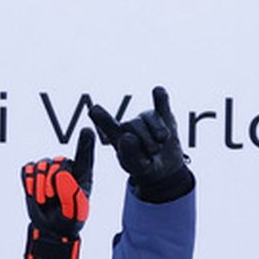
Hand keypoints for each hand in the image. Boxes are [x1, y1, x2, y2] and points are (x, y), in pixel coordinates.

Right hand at [20, 128, 95, 258]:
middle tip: (52, 198)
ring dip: (39, 186)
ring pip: (40, 166)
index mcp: (83, 174)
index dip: (86, 143)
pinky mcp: (33, 174)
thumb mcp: (76, 210)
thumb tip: (60, 173)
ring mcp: (49, 169)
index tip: (87, 130)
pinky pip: (26, 170)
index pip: (85, 156)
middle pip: (57, 161)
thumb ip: (70, 192)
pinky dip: (28, 183)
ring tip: (45, 199)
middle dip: (51, 181)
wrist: (50, 229)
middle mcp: (66, 168)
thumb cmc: (68, 219)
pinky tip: (34, 193)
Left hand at [88, 85, 193, 203]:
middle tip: (153, 152)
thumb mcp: (137, 167)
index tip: (94, 110)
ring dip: (158, 132)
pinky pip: (162, 104)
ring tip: (161, 143)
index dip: (102, 118)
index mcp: (117, 136)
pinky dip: (160, 99)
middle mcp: (129, 124)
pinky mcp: (164, 114)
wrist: (164, 166)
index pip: (107, 125)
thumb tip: (127, 136)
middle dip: (146, 140)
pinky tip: (157, 91)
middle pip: (134, 124)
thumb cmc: (144, 166)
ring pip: (150, 118)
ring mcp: (146, 117)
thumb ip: (131, 155)